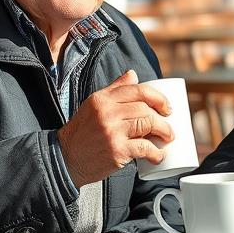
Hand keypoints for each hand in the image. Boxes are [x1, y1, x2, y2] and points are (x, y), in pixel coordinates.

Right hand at [57, 69, 173, 187]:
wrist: (65, 158)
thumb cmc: (82, 132)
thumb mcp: (93, 105)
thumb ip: (114, 89)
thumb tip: (133, 74)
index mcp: (102, 99)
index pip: (137, 90)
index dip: (158, 97)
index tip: (166, 107)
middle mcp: (107, 112)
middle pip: (145, 109)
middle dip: (162, 118)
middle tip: (168, 127)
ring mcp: (112, 131)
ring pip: (148, 124)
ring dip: (164, 132)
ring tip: (167, 138)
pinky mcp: (117, 151)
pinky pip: (144, 148)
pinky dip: (156, 152)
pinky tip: (158, 155)